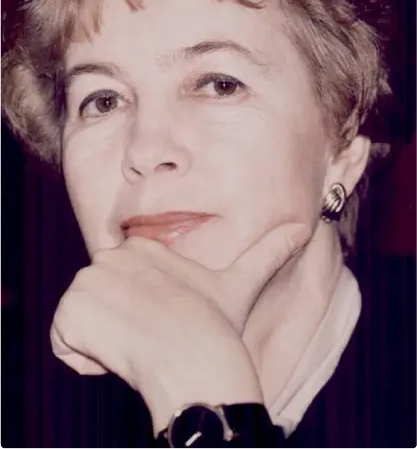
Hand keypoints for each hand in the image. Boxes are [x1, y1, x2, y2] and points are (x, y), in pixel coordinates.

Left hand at [50, 222, 306, 431]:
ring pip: (81, 321)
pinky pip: (65, 343)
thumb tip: (306, 227)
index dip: (138, 310)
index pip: (119, 285)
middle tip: (153, 337)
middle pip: (99, 302)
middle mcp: (109, 256)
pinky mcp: (71, 311)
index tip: (163, 322)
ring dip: (103, 343)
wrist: (198, 362)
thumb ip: (267, 253)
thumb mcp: (242, 284)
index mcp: (140, 249)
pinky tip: (118, 358)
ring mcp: (87, 281)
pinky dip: (85, 358)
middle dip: (119, 326)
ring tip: (138, 346)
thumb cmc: (218, 328)